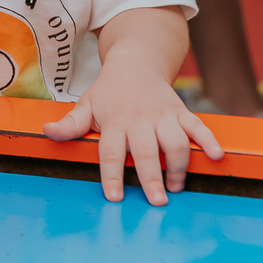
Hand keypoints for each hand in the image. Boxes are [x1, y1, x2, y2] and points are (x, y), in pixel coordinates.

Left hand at [44, 6, 222, 203]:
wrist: (136, 61)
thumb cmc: (109, 91)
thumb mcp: (86, 104)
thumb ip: (70, 124)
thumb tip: (46, 132)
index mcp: (114, 122)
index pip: (110, 152)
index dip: (111, 175)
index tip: (115, 197)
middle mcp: (139, 120)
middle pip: (146, 151)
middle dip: (152, 177)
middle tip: (157, 201)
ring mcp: (163, 115)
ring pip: (175, 141)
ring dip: (179, 166)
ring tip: (177, 187)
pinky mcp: (182, 112)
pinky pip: (198, 126)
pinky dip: (209, 141)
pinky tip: (216, 157)